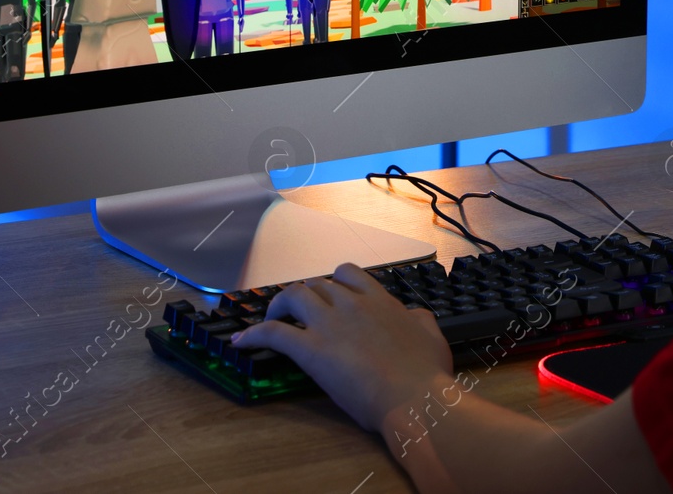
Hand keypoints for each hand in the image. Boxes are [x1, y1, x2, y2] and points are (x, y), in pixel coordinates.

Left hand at [231, 263, 452, 430]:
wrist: (414, 398)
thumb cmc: (426, 373)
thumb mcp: (432, 336)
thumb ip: (419, 320)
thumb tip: (413, 316)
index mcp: (379, 301)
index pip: (347, 274)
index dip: (333, 282)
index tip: (329, 296)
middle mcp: (351, 304)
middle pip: (317, 284)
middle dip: (306, 297)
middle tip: (300, 315)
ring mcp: (329, 324)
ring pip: (293, 296)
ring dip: (278, 305)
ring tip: (271, 318)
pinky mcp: (311, 349)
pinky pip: (273, 332)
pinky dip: (253, 334)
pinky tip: (241, 341)